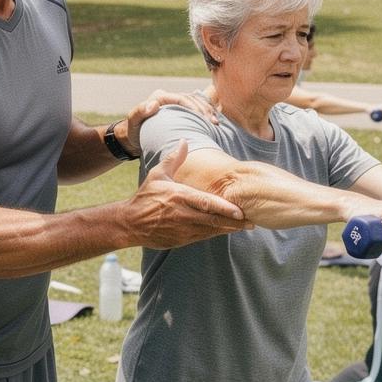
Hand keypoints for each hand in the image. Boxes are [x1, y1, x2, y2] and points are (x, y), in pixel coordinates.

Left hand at [123, 90, 219, 156]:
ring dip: (207, 111)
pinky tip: (213, 121)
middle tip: (213, 123)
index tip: (203, 118)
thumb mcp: (133, 121)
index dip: (193, 107)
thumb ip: (140, 112)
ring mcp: (175, 104)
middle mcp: (168, 97)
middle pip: (191, 99)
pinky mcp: (180, 111)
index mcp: (159, 97)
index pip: (181, 98)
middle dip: (204, 110)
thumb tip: (154, 104)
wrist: (133, 137)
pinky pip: (196, 108)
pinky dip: (206, 113)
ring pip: (196, 102)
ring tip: (215, 123)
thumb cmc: (133, 130)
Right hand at [125, 141, 249, 248]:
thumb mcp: (158, 175)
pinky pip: (203, 237)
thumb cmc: (146, 197)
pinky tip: (227, 230)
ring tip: (246, 226)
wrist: (130, 223)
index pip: (206, 203)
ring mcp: (182, 229)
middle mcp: (183, 214)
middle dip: (234, 222)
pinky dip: (215, 233)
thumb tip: (185, 141)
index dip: (224, 208)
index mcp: (179, 196)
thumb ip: (174, 159)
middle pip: (213, 220)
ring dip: (228, 229)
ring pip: (210, 230)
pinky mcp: (181, 240)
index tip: (240, 211)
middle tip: (251, 221)